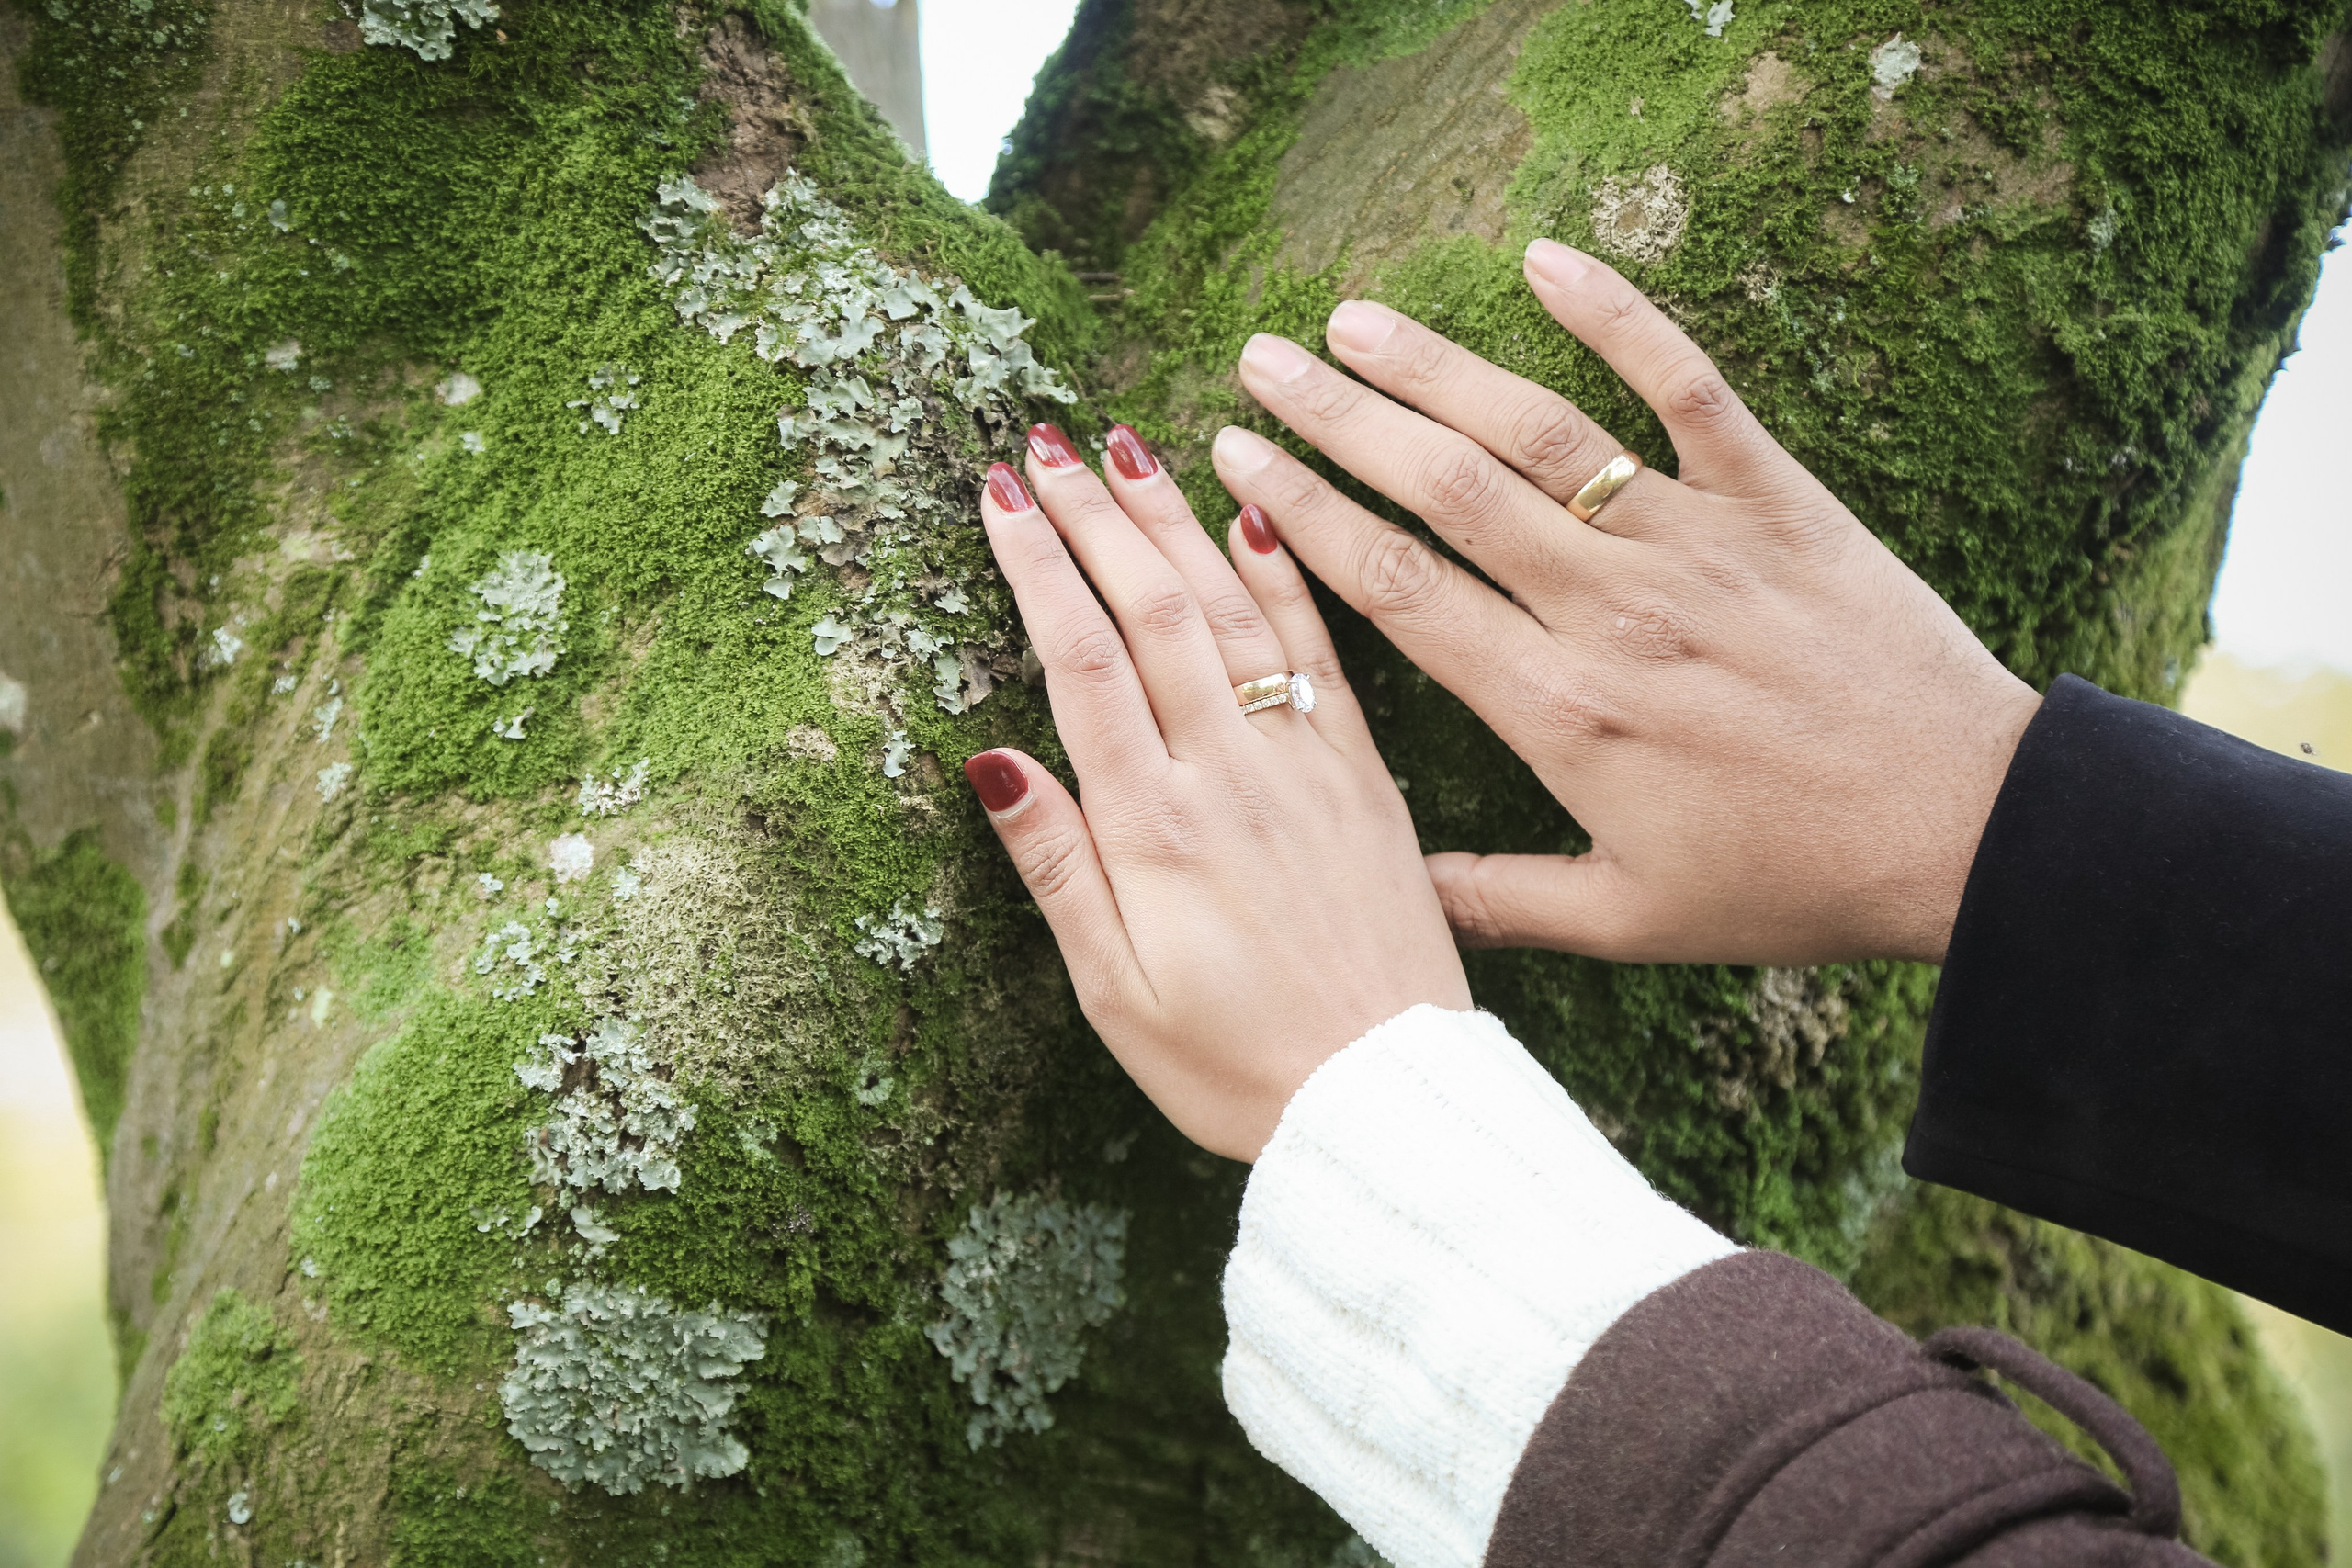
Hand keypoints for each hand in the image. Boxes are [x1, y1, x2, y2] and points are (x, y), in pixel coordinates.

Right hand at [966, 424, 1469, 1160]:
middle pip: (1152, 611)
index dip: (1037, 565)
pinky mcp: (1364, 772)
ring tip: (1129, 445)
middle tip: (1046, 438)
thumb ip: (1055, 868)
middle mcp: (1232, 774)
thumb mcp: (1113, 996)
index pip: (1081, 660)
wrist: (1388, 1099)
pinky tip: (1259, 509)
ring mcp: (1307, 763)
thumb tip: (987, 757)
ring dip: (1177, 519)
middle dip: (1094, 515)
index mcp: (1157, 827)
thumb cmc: (1237, 1067)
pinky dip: (1285, 573)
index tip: (1000, 489)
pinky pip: (1322, 649)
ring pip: (1234, 609)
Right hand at [1214, 240, 2041, 966]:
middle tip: (1259, 360)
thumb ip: (1493, 901)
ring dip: (1432, 364)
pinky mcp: (1778, 500)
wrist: (1964, 832)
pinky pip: (1687, 387)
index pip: (1397, 587)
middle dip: (1336, 418)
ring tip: (1349, 317)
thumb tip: (1383, 894)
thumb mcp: (1630, 918)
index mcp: (1558, 710)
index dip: (1303, 516)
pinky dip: (1618, 314)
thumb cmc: (1794, 882)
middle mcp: (1609, 610)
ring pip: (1538, 430)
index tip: (1236, 462)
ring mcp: (1695, 543)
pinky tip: (1544, 259)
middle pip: (1442, 487)